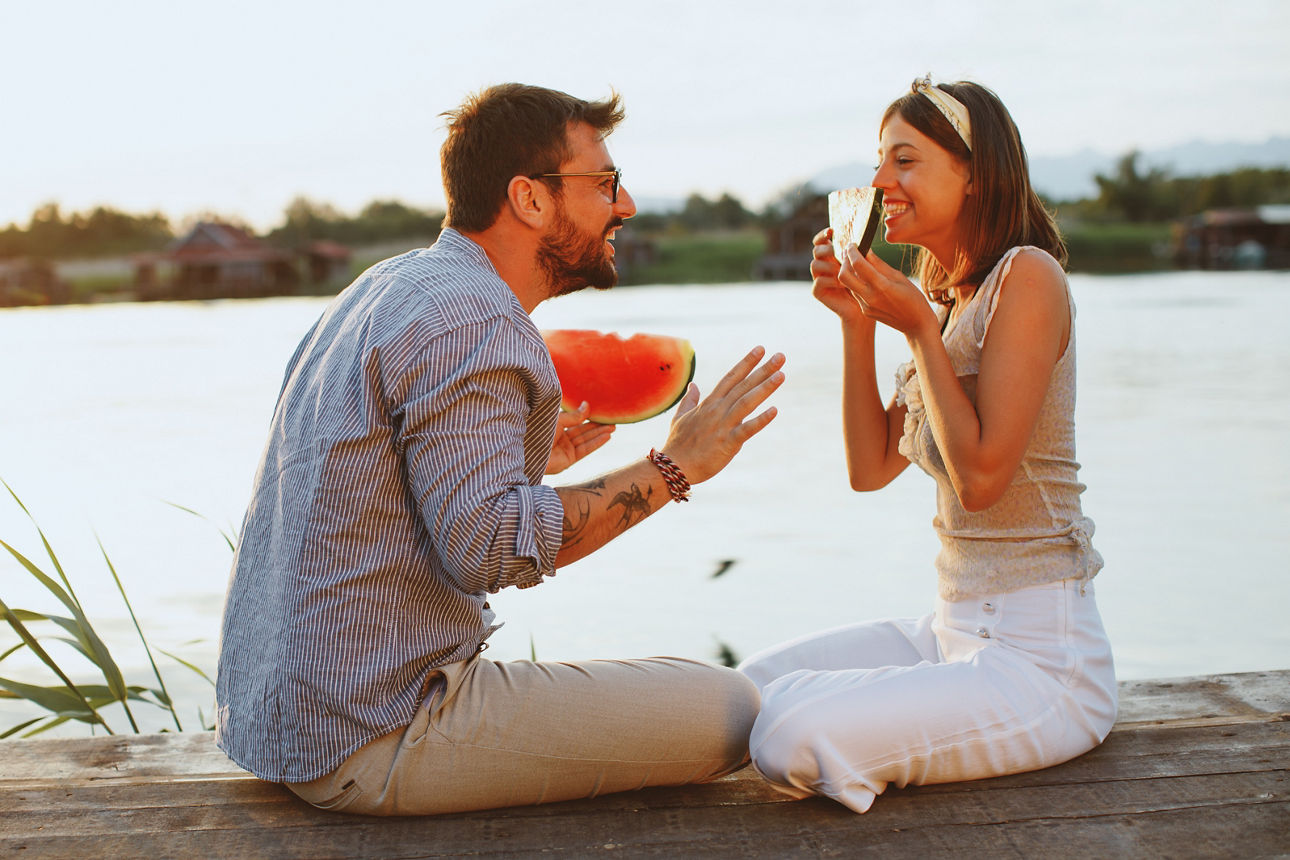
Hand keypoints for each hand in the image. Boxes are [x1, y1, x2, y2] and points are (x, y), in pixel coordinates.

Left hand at [545, 403, 614, 474]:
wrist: (529, 451)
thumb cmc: (539, 431)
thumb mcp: (558, 419)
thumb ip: (574, 416)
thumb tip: (587, 405)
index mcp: (555, 427)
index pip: (575, 422)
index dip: (588, 417)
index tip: (600, 412)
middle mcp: (561, 439)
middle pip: (583, 431)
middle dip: (597, 426)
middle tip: (611, 420)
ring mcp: (565, 450)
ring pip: (586, 440)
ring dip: (600, 434)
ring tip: (613, 427)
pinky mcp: (569, 460)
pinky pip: (585, 450)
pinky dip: (596, 443)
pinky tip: (607, 436)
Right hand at [658, 346, 784, 484]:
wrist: (673, 467)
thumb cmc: (678, 444)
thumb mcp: (681, 417)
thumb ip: (689, 400)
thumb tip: (693, 384)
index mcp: (709, 403)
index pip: (731, 377)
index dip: (746, 363)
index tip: (761, 349)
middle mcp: (717, 410)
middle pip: (743, 385)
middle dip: (762, 370)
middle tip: (781, 356)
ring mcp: (722, 425)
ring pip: (746, 402)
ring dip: (764, 388)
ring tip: (781, 375)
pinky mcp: (727, 443)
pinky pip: (747, 429)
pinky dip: (760, 420)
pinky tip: (775, 410)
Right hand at [810, 228, 867, 324]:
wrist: (861, 310)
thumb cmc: (865, 285)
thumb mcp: (863, 265)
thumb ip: (858, 253)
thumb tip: (860, 240)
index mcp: (831, 256)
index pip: (821, 241)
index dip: (823, 235)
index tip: (832, 231)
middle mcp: (823, 265)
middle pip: (816, 250)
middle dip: (827, 249)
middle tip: (838, 253)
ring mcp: (819, 278)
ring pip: (814, 265)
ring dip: (829, 266)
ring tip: (842, 271)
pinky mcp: (818, 292)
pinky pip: (818, 282)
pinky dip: (830, 281)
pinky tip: (842, 285)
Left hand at [838, 248, 938, 337]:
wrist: (917, 324)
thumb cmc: (913, 297)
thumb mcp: (899, 277)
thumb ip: (879, 264)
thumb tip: (866, 250)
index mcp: (882, 286)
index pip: (858, 264)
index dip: (852, 251)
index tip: (852, 244)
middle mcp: (870, 297)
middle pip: (844, 276)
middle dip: (844, 262)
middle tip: (849, 253)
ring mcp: (866, 306)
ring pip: (848, 285)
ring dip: (849, 272)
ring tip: (856, 262)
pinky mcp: (865, 311)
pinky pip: (856, 293)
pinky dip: (856, 283)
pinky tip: (864, 277)